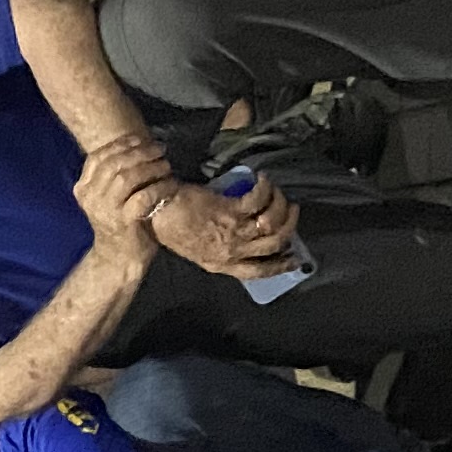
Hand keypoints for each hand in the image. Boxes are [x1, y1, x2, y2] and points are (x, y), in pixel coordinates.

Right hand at [72, 138, 177, 245]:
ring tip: (166, 165)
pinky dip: (160, 187)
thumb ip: (112, 175)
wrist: (119, 259)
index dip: (121, 144)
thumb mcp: (108, 197)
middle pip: (114, 163)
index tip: (141, 139)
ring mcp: (106, 210)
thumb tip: (135, 145)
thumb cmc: (119, 223)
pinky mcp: (124, 222)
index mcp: (83, 188)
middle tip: (160, 149)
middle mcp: (90, 197)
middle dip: (140, 152)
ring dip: (151, 167)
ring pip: (127, 177)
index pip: (98, 156)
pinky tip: (171, 184)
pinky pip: (143, 197)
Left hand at [149, 176, 302, 276]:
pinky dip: (266, 189)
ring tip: (276, 192)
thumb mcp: (197, 246)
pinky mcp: (227, 211)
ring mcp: (230, 232)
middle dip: (289, 226)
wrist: (154, 209)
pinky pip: (258, 201)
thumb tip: (241, 236)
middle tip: (292, 210)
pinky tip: (262, 179)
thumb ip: (219, 246)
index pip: (260, 271)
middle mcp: (230, 252)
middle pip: (274, 244)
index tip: (297, 257)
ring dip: (280, 204)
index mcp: (221, 264)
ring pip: (271, 222)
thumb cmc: (171, 225)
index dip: (282, 265)